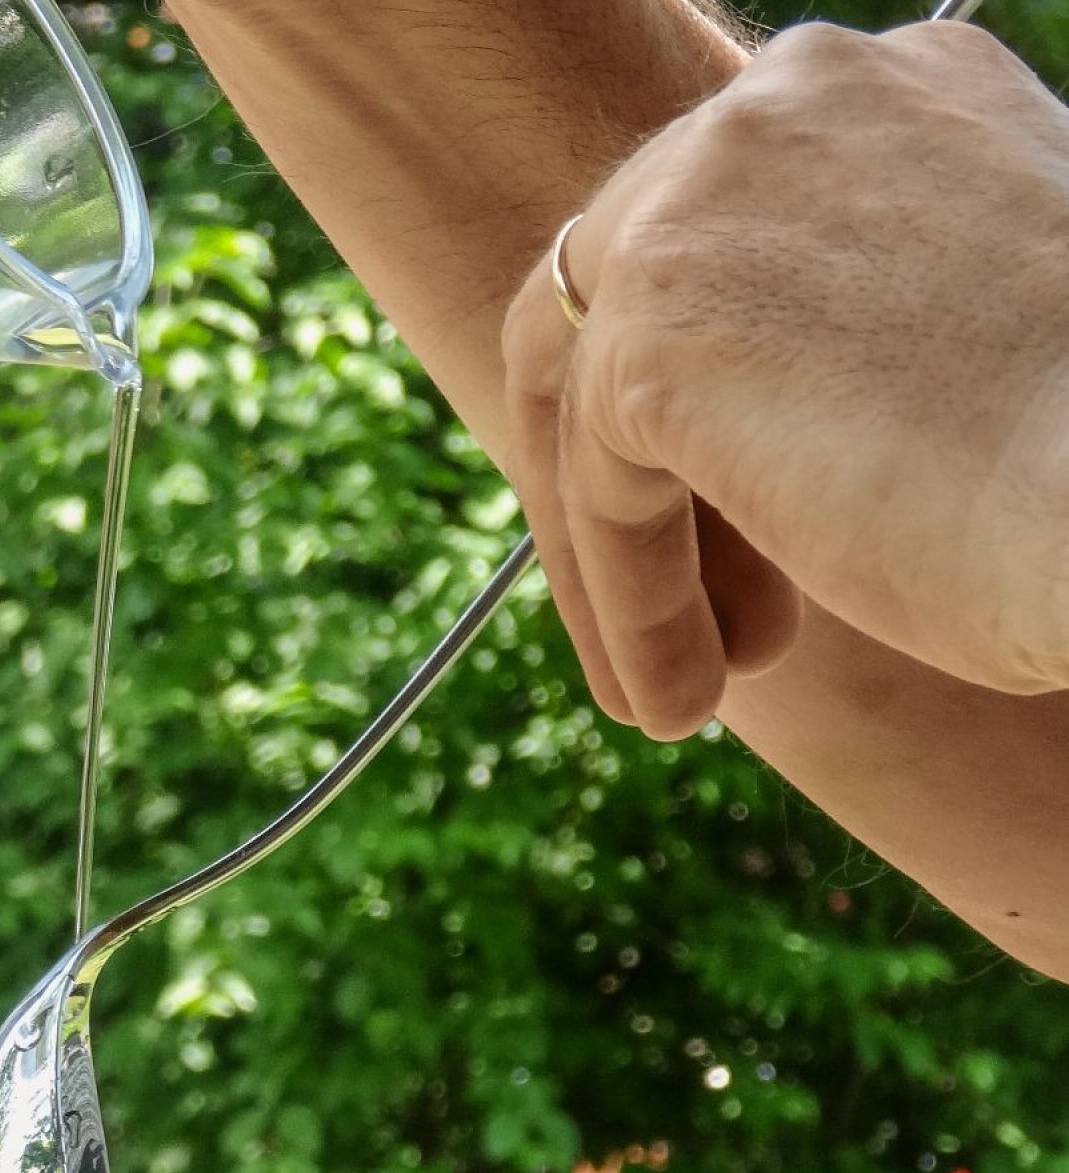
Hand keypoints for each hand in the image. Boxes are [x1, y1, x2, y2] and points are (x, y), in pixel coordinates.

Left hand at [502, 22, 1068, 738]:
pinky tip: (680, 699)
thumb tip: (746, 413)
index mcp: (886, 94)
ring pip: (594, 405)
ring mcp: (707, 198)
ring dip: (627, 564)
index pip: (724, 240)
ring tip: (678, 692)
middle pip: (623, 305)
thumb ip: (839, 333)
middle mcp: (788, 105)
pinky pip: (598, 490)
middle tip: (696, 615)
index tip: (748, 535)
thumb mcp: (957, 351)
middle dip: (640, 478)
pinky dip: (631, 603)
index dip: (713, 401)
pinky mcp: (652, 328)